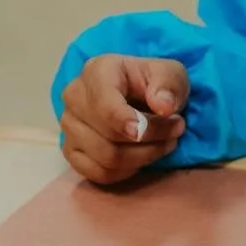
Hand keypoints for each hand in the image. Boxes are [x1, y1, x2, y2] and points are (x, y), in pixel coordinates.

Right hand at [60, 54, 188, 185]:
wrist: (138, 93)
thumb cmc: (153, 82)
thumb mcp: (171, 73)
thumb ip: (169, 85)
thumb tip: (164, 107)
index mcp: (97, 71)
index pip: (105, 105)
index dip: (126, 122)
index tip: (146, 131)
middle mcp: (75, 98)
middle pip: (109, 135)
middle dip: (149, 139)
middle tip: (176, 130)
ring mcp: (69, 126)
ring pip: (105, 158)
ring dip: (143, 157)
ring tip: (166, 143)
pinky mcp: (71, 150)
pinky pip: (98, 173)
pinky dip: (126, 171)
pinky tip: (142, 158)